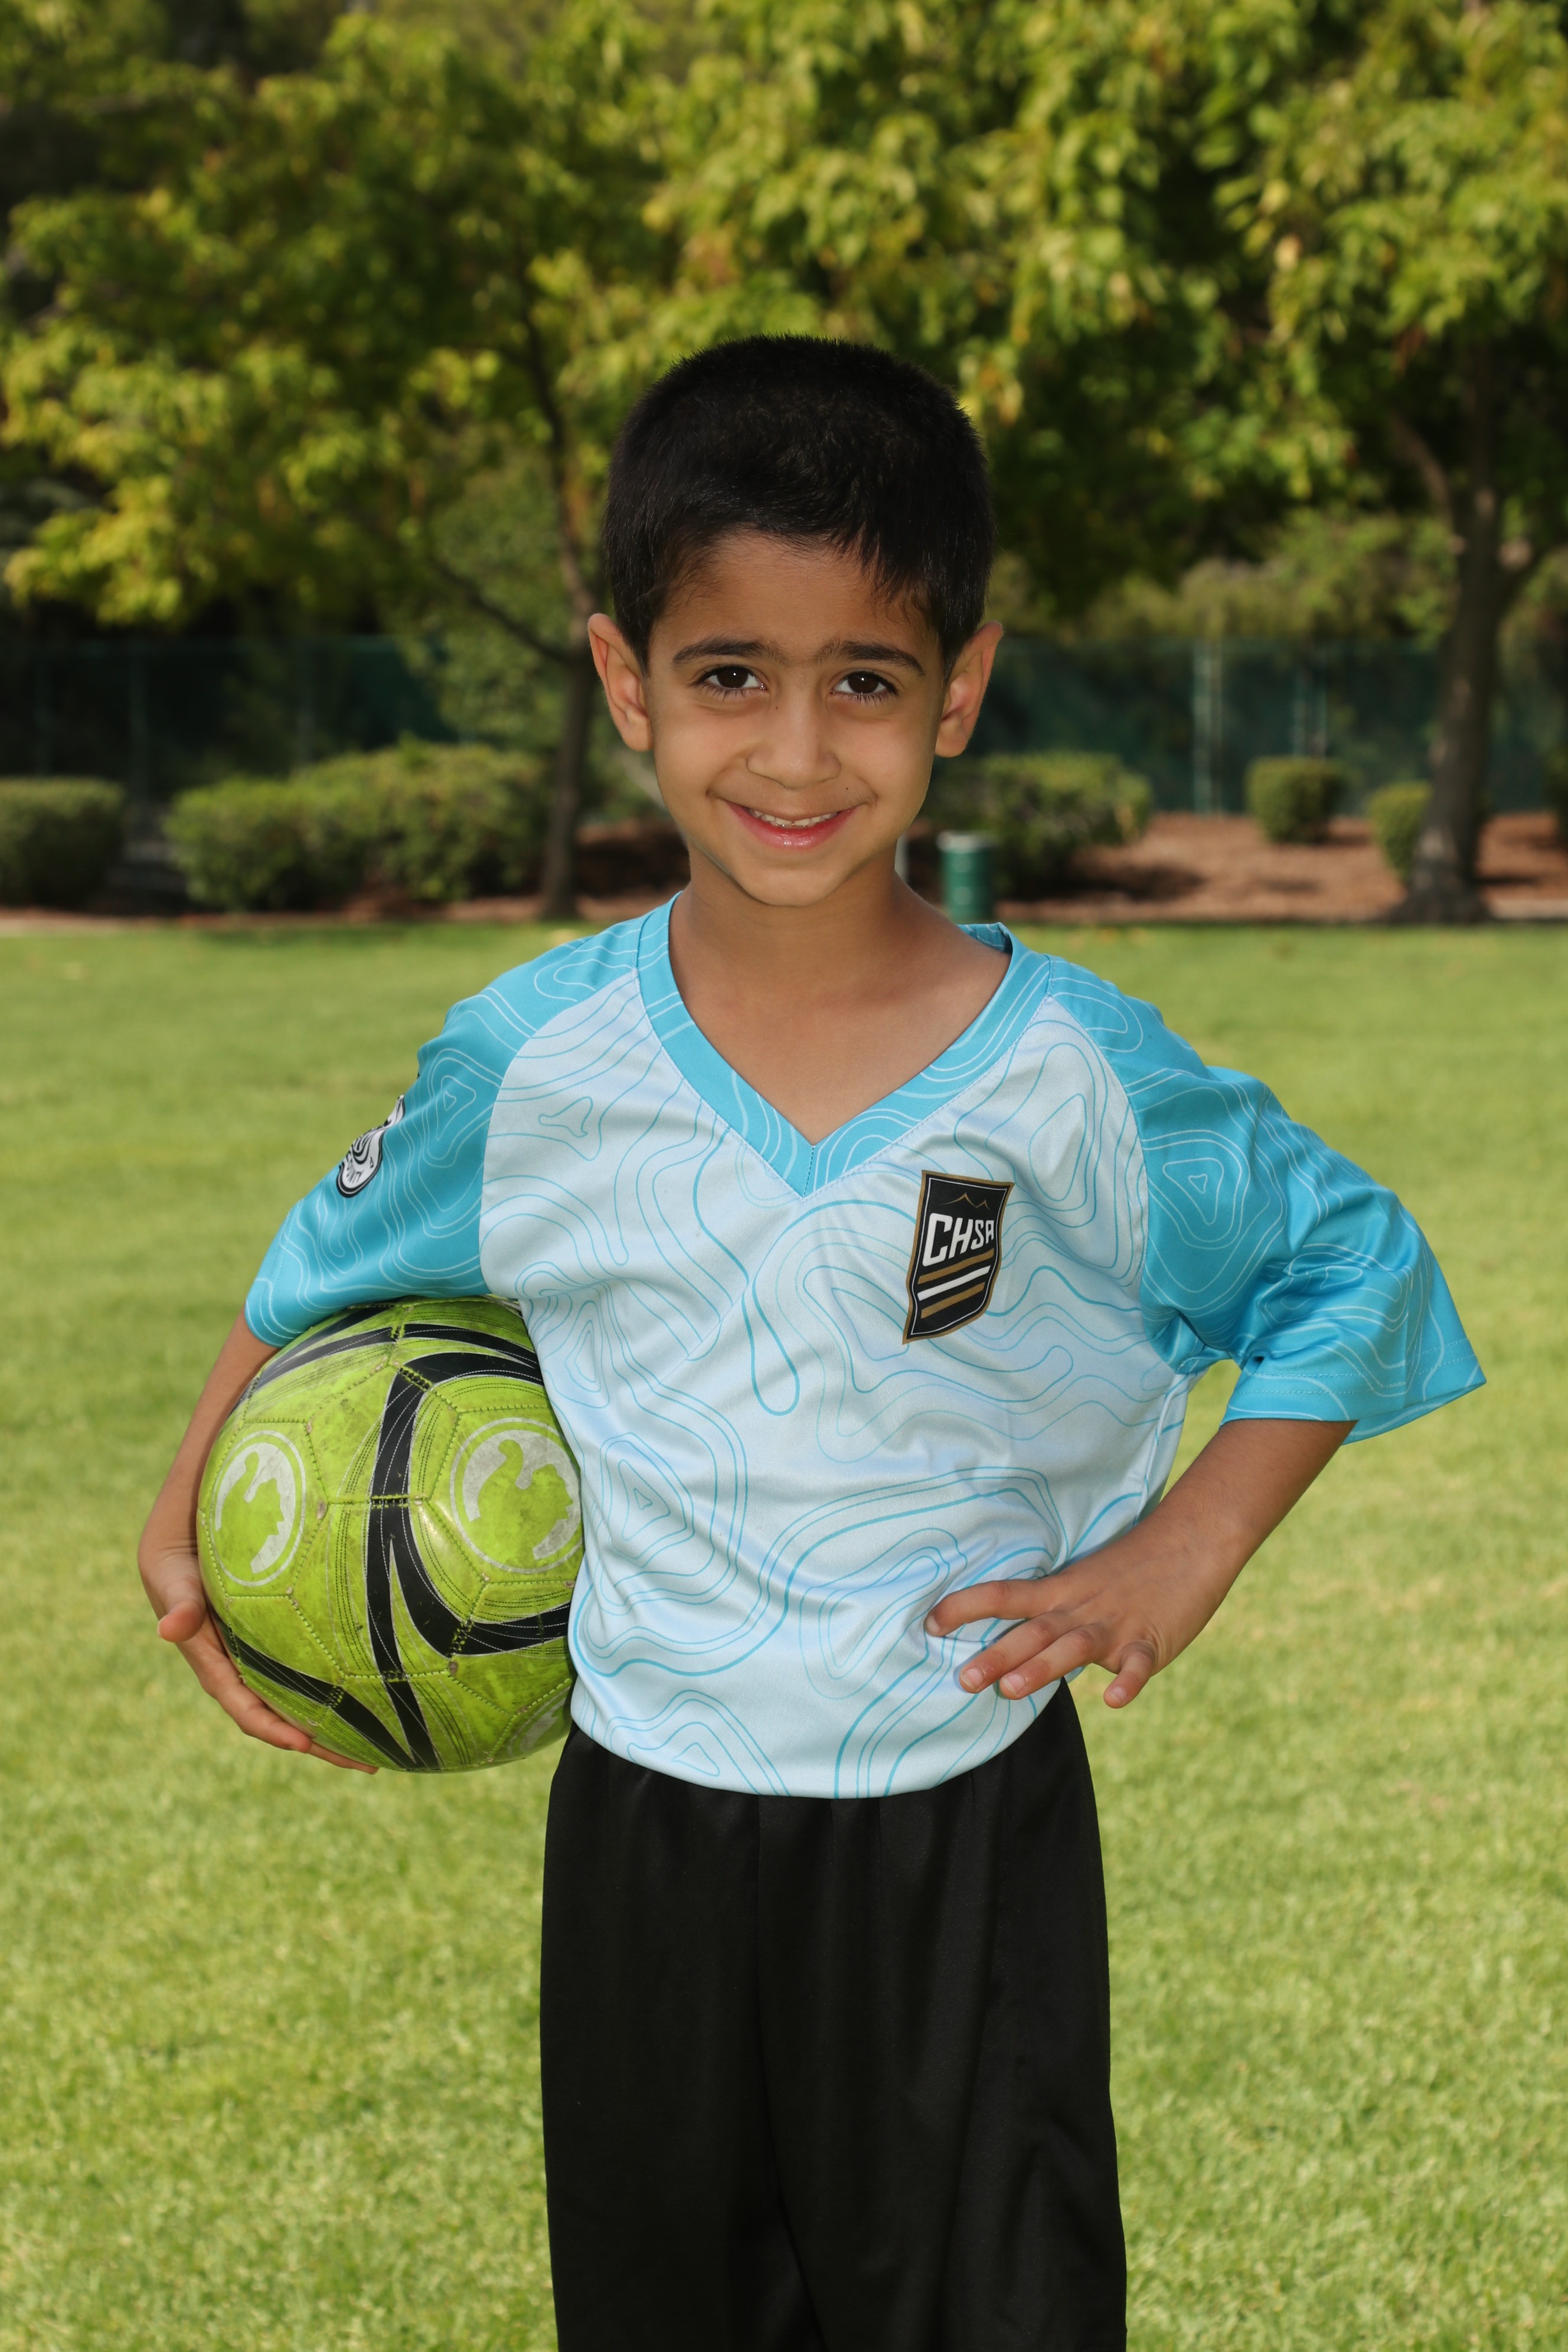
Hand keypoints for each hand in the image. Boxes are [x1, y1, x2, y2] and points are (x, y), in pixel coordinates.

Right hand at [138, 1307, 375, 1772]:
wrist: (249, 1390)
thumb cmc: (223, 1441)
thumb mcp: (189, 1509)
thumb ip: (178, 1572)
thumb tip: (170, 1631)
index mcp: (183, 1598)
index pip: (224, 1680)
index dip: (262, 1718)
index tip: (306, 1742)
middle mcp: (218, 1606)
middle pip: (264, 1688)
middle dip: (309, 1729)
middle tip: (365, 1760)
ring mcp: (253, 1592)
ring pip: (295, 1663)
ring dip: (335, 1701)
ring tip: (389, 1731)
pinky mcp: (286, 1574)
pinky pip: (315, 1624)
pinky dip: (346, 1652)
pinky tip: (399, 1662)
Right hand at [140, 1533, 373, 1771]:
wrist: (181, 1552)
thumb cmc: (178, 1569)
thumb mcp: (177, 1584)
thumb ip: (180, 1608)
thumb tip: (168, 1629)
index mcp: (215, 1669)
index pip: (247, 1710)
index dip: (274, 1729)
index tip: (305, 1744)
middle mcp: (240, 1675)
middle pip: (281, 1720)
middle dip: (321, 1745)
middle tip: (367, 1764)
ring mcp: (260, 1665)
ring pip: (299, 1705)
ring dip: (334, 1727)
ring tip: (379, 1746)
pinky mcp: (275, 1649)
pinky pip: (306, 1678)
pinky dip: (332, 1692)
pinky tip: (367, 1696)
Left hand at [925, 1416, 1353, 1708]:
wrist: (1189, 1542)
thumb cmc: (1128, 1569)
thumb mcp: (1080, 1584)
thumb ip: (1046, 1614)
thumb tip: (1004, 1642)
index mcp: (1060, 1593)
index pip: (1004, 1596)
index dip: (966, 1608)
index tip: (928, 1622)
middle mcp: (1080, 1609)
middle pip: (1032, 1632)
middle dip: (996, 1654)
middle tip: (961, 1679)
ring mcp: (1116, 1626)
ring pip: (1074, 1648)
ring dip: (1043, 1668)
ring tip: (1011, 1689)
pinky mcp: (1152, 1641)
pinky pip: (1138, 1664)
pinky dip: (1127, 1681)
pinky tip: (1114, 1699)